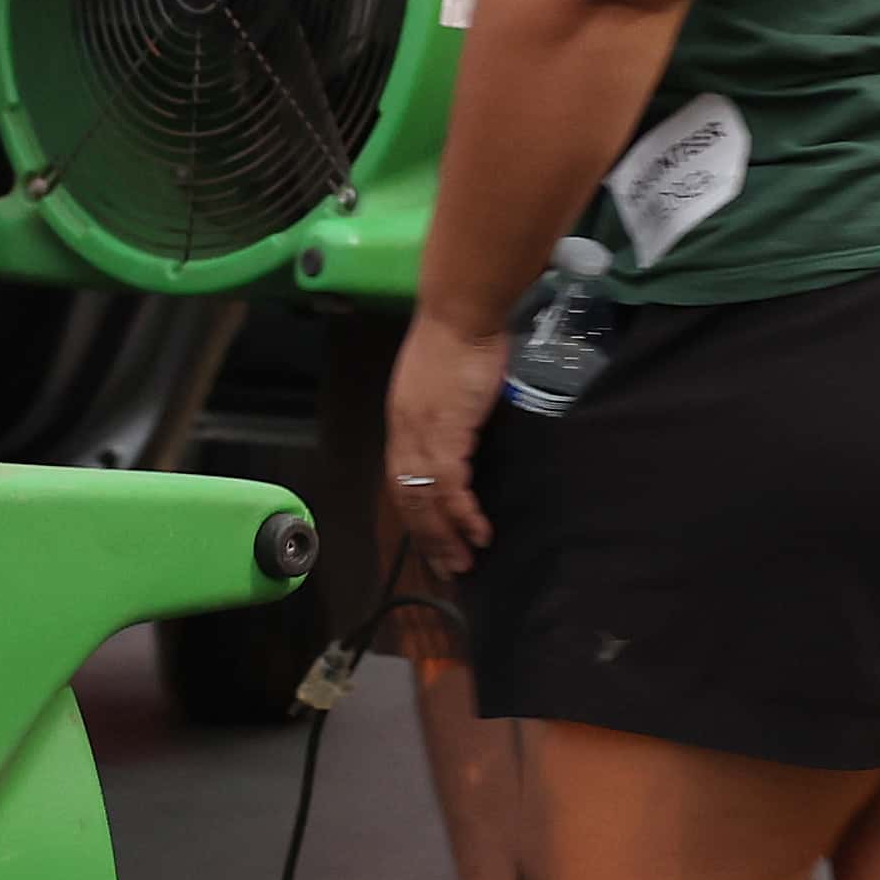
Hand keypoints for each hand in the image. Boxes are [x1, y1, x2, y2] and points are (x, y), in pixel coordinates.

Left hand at [381, 306, 507, 573]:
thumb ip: (448, 414)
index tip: (431, 539)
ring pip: (426, 500)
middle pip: (409, 498)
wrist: (461, 313)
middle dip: (427, 537)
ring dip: (444, 535)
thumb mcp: (446, 385)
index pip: (402, 480)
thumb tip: (462, 435)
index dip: (415, 514)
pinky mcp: (445, 434)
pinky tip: (478, 531)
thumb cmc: (460, 340)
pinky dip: (463, 513)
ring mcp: (422, 436)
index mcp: (402, 423)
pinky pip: (451, 486)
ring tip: (463, 562)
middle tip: (448, 566)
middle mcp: (404, 434)